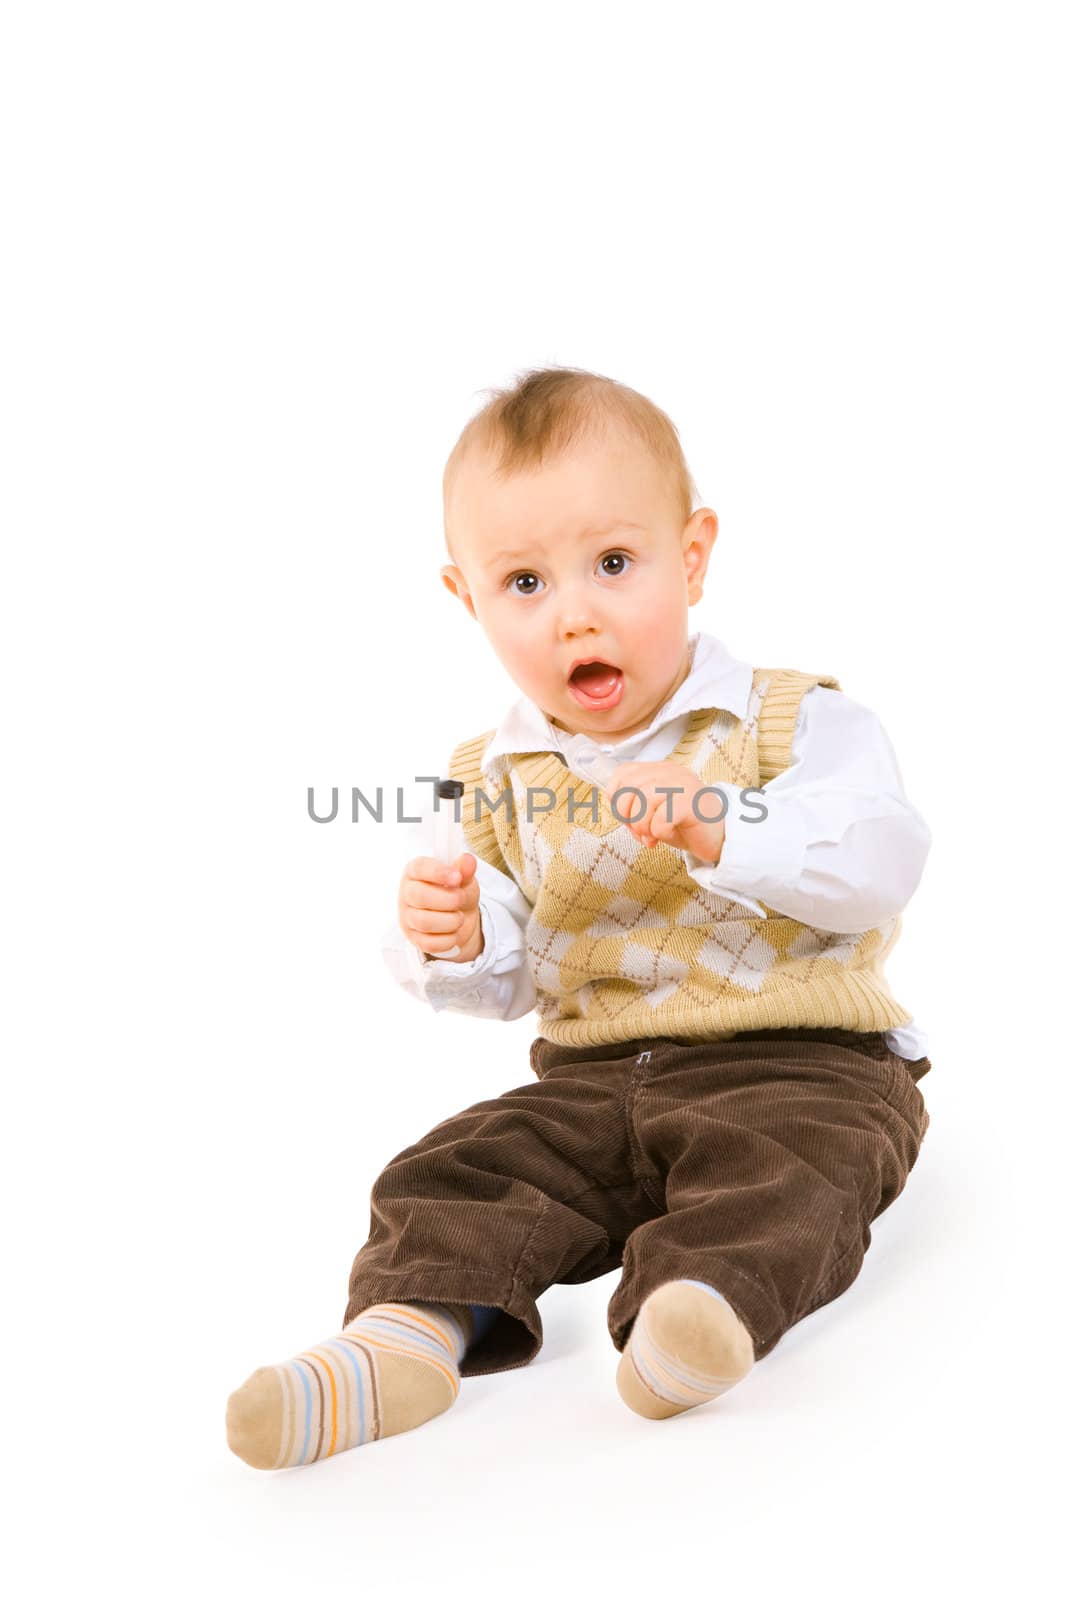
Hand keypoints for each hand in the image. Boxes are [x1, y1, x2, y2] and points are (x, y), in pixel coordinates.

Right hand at [397, 853, 483, 961]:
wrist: (461, 917)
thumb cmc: (457, 891)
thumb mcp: (464, 879)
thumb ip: (465, 870)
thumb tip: (468, 860)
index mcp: (415, 871)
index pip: (419, 868)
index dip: (438, 872)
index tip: (457, 877)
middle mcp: (407, 893)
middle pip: (419, 896)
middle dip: (448, 900)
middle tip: (461, 899)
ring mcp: (408, 917)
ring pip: (424, 922)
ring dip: (450, 921)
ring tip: (460, 917)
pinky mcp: (414, 938)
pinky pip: (429, 943)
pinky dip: (448, 939)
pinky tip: (454, 932)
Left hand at [605, 761, 725, 863]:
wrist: (719, 837)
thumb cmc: (683, 824)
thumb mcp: (653, 811)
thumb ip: (634, 804)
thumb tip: (615, 808)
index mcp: (660, 770)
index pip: (623, 772)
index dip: (616, 798)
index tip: (626, 817)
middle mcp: (671, 772)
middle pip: (630, 786)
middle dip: (627, 815)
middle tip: (638, 831)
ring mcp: (683, 785)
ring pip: (645, 801)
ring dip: (642, 826)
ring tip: (650, 837)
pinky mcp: (692, 803)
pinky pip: (662, 818)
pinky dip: (658, 832)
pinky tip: (666, 836)